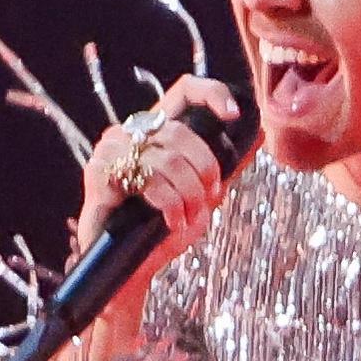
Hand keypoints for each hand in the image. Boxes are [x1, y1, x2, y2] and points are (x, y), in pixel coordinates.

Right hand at [76, 75, 240, 313]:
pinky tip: (172, 222)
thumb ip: (228, 165)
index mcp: (156, 130)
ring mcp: (111, 150)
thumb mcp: (204, 194)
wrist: (128, 270)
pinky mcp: (99, 173)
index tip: (234, 115)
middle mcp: (131, 132)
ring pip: (168, 159)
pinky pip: (149, 181)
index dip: (212, 93)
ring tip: (188, 217)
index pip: (184, 90)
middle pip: (181, 132)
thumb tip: (260, 134)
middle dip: (204, 170)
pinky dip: (170, 205)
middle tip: (208, 197)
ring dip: (188, 194)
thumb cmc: (162, 230)